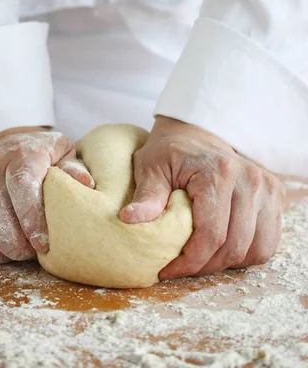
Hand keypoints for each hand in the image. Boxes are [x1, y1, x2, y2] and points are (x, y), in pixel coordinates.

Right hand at [0, 127, 93, 262]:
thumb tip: (85, 185)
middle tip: (30, 254)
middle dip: (12, 241)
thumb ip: (74, 170)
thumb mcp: (64, 154)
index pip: (20, 184)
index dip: (30, 218)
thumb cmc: (44, 155)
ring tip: (14, 255)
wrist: (10, 142)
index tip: (43, 244)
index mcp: (22, 153)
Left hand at [120, 116, 284, 278]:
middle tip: (181, 268)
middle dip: (206, 266)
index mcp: (219, 171)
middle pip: (235, 246)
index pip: (211, 233)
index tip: (167, 270)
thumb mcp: (150, 168)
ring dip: (228, 263)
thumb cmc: (170, 151)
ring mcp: (266, 187)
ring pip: (257, 249)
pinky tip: (222, 249)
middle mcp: (249, 179)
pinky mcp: (274, 195)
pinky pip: (268, 241)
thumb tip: (128, 219)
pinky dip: (247, 254)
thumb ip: (146, 196)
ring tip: (201, 259)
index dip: (190, 261)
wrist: (195, 133)